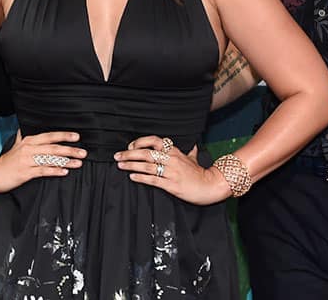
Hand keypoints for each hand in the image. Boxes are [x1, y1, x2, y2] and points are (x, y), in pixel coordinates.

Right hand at [0, 130, 85, 192]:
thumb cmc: (7, 160)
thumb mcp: (15, 145)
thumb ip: (22, 137)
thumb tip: (23, 128)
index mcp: (29, 141)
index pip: (50, 136)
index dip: (64, 136)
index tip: (77, 137)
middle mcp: (29, 149)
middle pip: (53, 148)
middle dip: (70, 150)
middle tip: (83, 152)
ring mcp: (27, 161)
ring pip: (50, 159)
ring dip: (66, 161)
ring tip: (78, 163)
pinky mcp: (26, 173)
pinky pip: (43, 171)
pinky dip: (55, 171)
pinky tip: (64, 172)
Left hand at [115, 136, 231, 204]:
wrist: (210, 186)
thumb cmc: (201, 173)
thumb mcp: (195, 158)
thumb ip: (190, 151)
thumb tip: (192, 145)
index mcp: (175, 151)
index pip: (155, 140)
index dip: (141, 142)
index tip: (131, 146)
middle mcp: (172, 159)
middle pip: (146, 153)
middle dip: (129, 154)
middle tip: (117, 156)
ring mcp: (171, 172)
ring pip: (147, 166)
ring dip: (131, 165)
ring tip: (120, 166)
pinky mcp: (171, 185)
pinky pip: (153, 180)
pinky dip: (141, 178)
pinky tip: (132, 177)